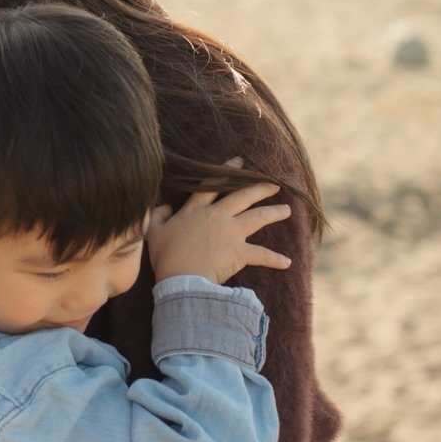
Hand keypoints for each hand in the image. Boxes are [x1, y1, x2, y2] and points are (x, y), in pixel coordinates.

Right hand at [148, 160, 291, 284]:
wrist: (182, 279)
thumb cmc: (166, 256)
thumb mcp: (153, 232)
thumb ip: (158, 215)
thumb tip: (165, 206)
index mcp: (195, 210)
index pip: (212, 184)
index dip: (227, 170)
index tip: (240, 162)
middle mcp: (217, 216)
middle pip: (243, 196)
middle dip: (260, 188)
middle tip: (274, 184)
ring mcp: (231, 233)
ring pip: (258, 218)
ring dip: (274, 213)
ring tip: (287, 210)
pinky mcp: (240, 252)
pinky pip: (262, 254)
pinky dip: (275, 259)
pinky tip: (286, 262)